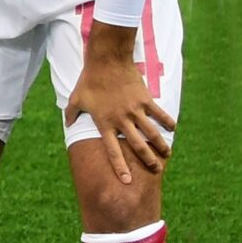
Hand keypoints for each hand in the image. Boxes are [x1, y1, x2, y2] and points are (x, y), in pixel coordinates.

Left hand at [64, 30, 173, 182]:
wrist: (107, 61)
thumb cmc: (89, 80)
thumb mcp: (76, 98)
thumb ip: (72, 114)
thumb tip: (68, 124)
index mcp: (104, 123)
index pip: (113, 151)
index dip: (120, 167)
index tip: (126, 181)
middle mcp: (121, 120)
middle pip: (137, 146)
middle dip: (148, 160)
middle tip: (156, 170)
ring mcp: (135, 110)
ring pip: (152, 133)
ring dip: (161, 145)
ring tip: (168, 154)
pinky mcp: (146, 100)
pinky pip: (159, 114)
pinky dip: (167, 121)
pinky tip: (173, 128)